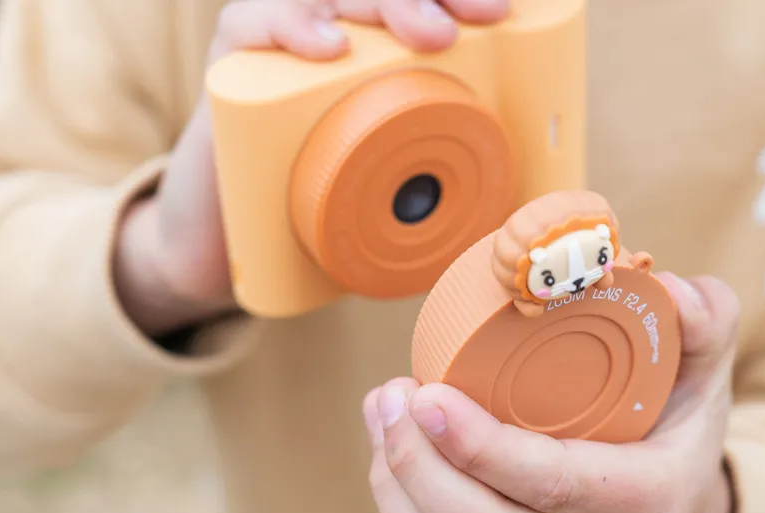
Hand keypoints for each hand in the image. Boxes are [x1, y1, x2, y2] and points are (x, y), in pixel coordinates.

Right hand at [113, 0, 509, 336]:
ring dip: (385, 5)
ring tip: (428, 39)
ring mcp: (283, 32)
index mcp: (376, 45)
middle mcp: (333, 23)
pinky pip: (255, 20)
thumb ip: (446, 169)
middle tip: (470, 28)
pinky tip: (329, 47)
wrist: (232, 237)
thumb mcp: (394, 178)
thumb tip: (532, 195)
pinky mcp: (234, 56)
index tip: (502, 14)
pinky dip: (294, 25)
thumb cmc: (321, 200)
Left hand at [363, 273, 739, 512]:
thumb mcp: (706, 371)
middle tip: (392, 396)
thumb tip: (669, 286)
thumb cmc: (679, 428)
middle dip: (419, 466)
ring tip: (382, 417)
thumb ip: (705, 320)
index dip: (479, 447)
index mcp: (654, 499)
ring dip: (399, 491)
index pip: (555, 485)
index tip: (428, 392)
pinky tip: (390, 459)